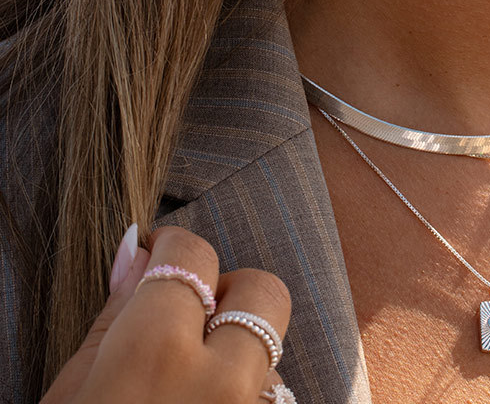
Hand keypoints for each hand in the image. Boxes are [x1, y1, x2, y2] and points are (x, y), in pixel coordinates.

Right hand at [41, 225, 292, 402]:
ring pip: (272, 351)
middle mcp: (224, 381)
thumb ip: (112, 320)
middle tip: (189, 319)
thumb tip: (135, 252)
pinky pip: (273, 396)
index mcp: (158, 355)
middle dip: (231, 291)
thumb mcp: (70, 396)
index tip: (156, 252)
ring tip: (189, 388)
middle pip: (263, 289)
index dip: (170, 245)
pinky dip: (246, 394)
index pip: (193, 254)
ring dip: (237, 355)